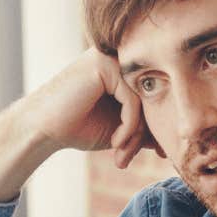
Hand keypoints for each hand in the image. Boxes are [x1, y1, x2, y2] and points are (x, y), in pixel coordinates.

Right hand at [18, 49, 155, 168]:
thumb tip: (175, 134)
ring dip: (135, 135)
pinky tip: (115, 142)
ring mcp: (110, 57)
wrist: (41, 129)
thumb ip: (145, 125)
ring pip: (143, 100)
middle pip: (151, 97)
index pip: (153, 96)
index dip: (156, 127)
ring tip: (121, 156)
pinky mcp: (104, 64)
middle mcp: (118, 58)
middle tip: (133, 159)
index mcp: (123, 69)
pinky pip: (132, 100)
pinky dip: (128, 127)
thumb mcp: (120, 129)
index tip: (160, 154)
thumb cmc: (76, 127)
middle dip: (146, 135)